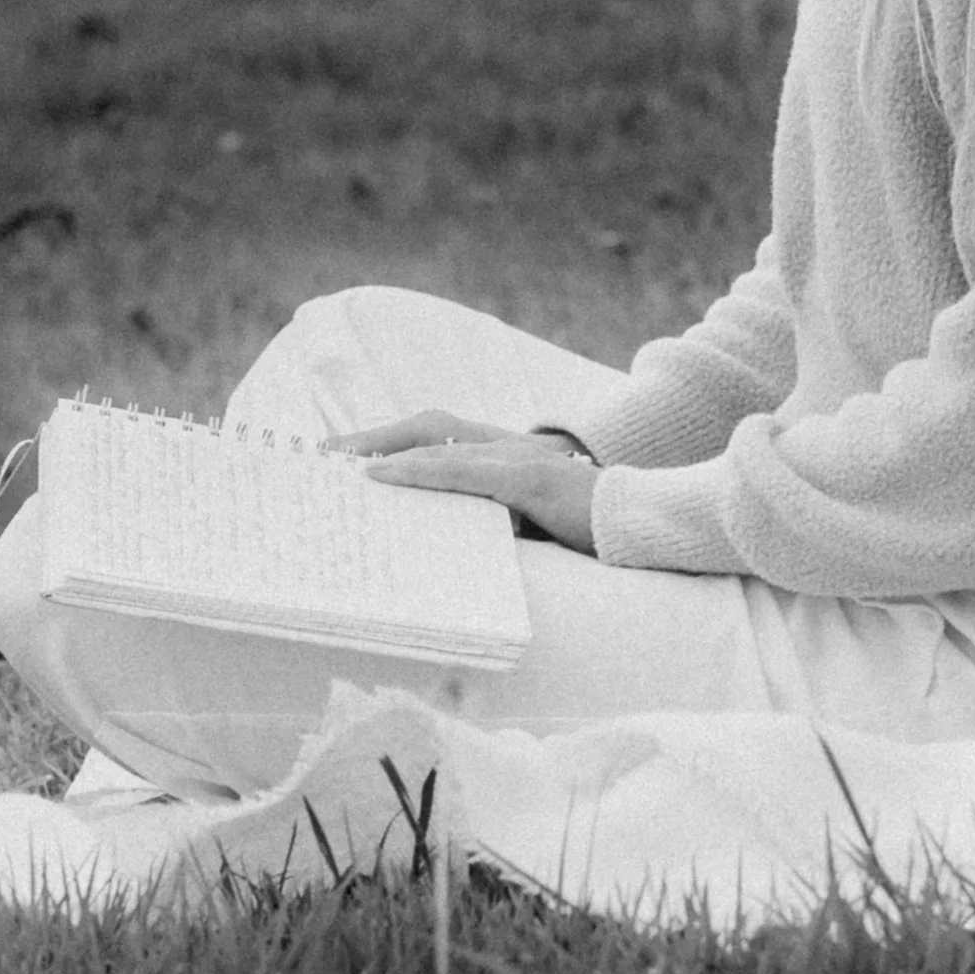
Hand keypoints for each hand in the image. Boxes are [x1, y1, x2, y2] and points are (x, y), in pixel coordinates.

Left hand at [330, 411, 598, 555]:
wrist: (651, 522)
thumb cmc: (595, 530)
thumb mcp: (536, 526)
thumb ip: (497, 524)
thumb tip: (450, 546)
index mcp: (510, 456)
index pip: (441, 438)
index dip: (393, 439)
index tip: (345, 456)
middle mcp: (512, 447)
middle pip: (430, 427)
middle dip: (375, 437)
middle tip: (322, 457)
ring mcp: (522, 459)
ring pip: (440, 443)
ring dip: (387, 448)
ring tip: (340, 465)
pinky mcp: (531, 479)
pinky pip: (465, 470)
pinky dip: (421, 469)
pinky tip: (387, 475)